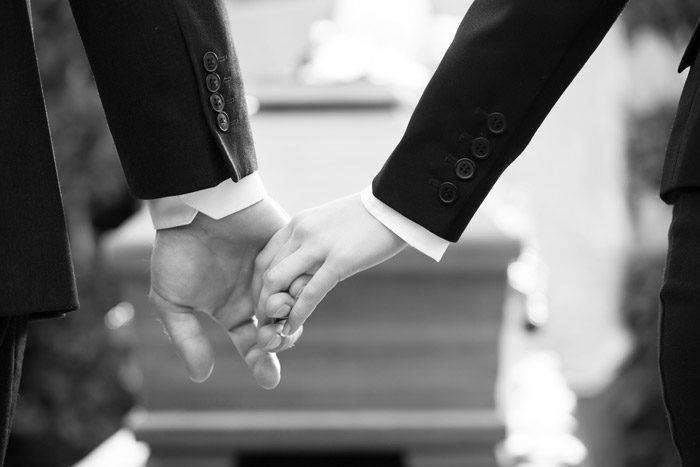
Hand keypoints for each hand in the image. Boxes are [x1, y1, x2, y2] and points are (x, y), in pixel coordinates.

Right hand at [149, 198, 287, 388]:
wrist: (193, 205)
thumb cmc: (177, 252)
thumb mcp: (172, 301)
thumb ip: (187, 338)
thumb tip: (202, 378)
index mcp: (232, 310)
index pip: (253, 344)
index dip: (262, 362)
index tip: (270, 378)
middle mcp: (256, 295)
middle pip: (279, 328)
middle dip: (279, 340)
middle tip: (273, 338)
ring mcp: (275, 272)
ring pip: (295, 303)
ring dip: (290, 313)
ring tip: (278, 310)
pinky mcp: (288, 248)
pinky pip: (302, 271)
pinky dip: (301, 283)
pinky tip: (294, 290)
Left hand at [253, 194, 405, 351]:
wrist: (395, 205)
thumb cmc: (367, 219)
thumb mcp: (329, 226)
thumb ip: (312, 245)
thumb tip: (305, 271)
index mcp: (297, 224)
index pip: (263, 259)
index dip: (258, 287)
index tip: (265, 306)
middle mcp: (300, 232)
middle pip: (265, 273)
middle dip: (261, 302)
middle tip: (267, 323)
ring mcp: (318, 245)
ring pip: (278, 282)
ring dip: (273, 311)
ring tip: (276, 330)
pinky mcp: (340, 260)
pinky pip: (309, 293)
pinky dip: (297, 315)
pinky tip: (293, 329)